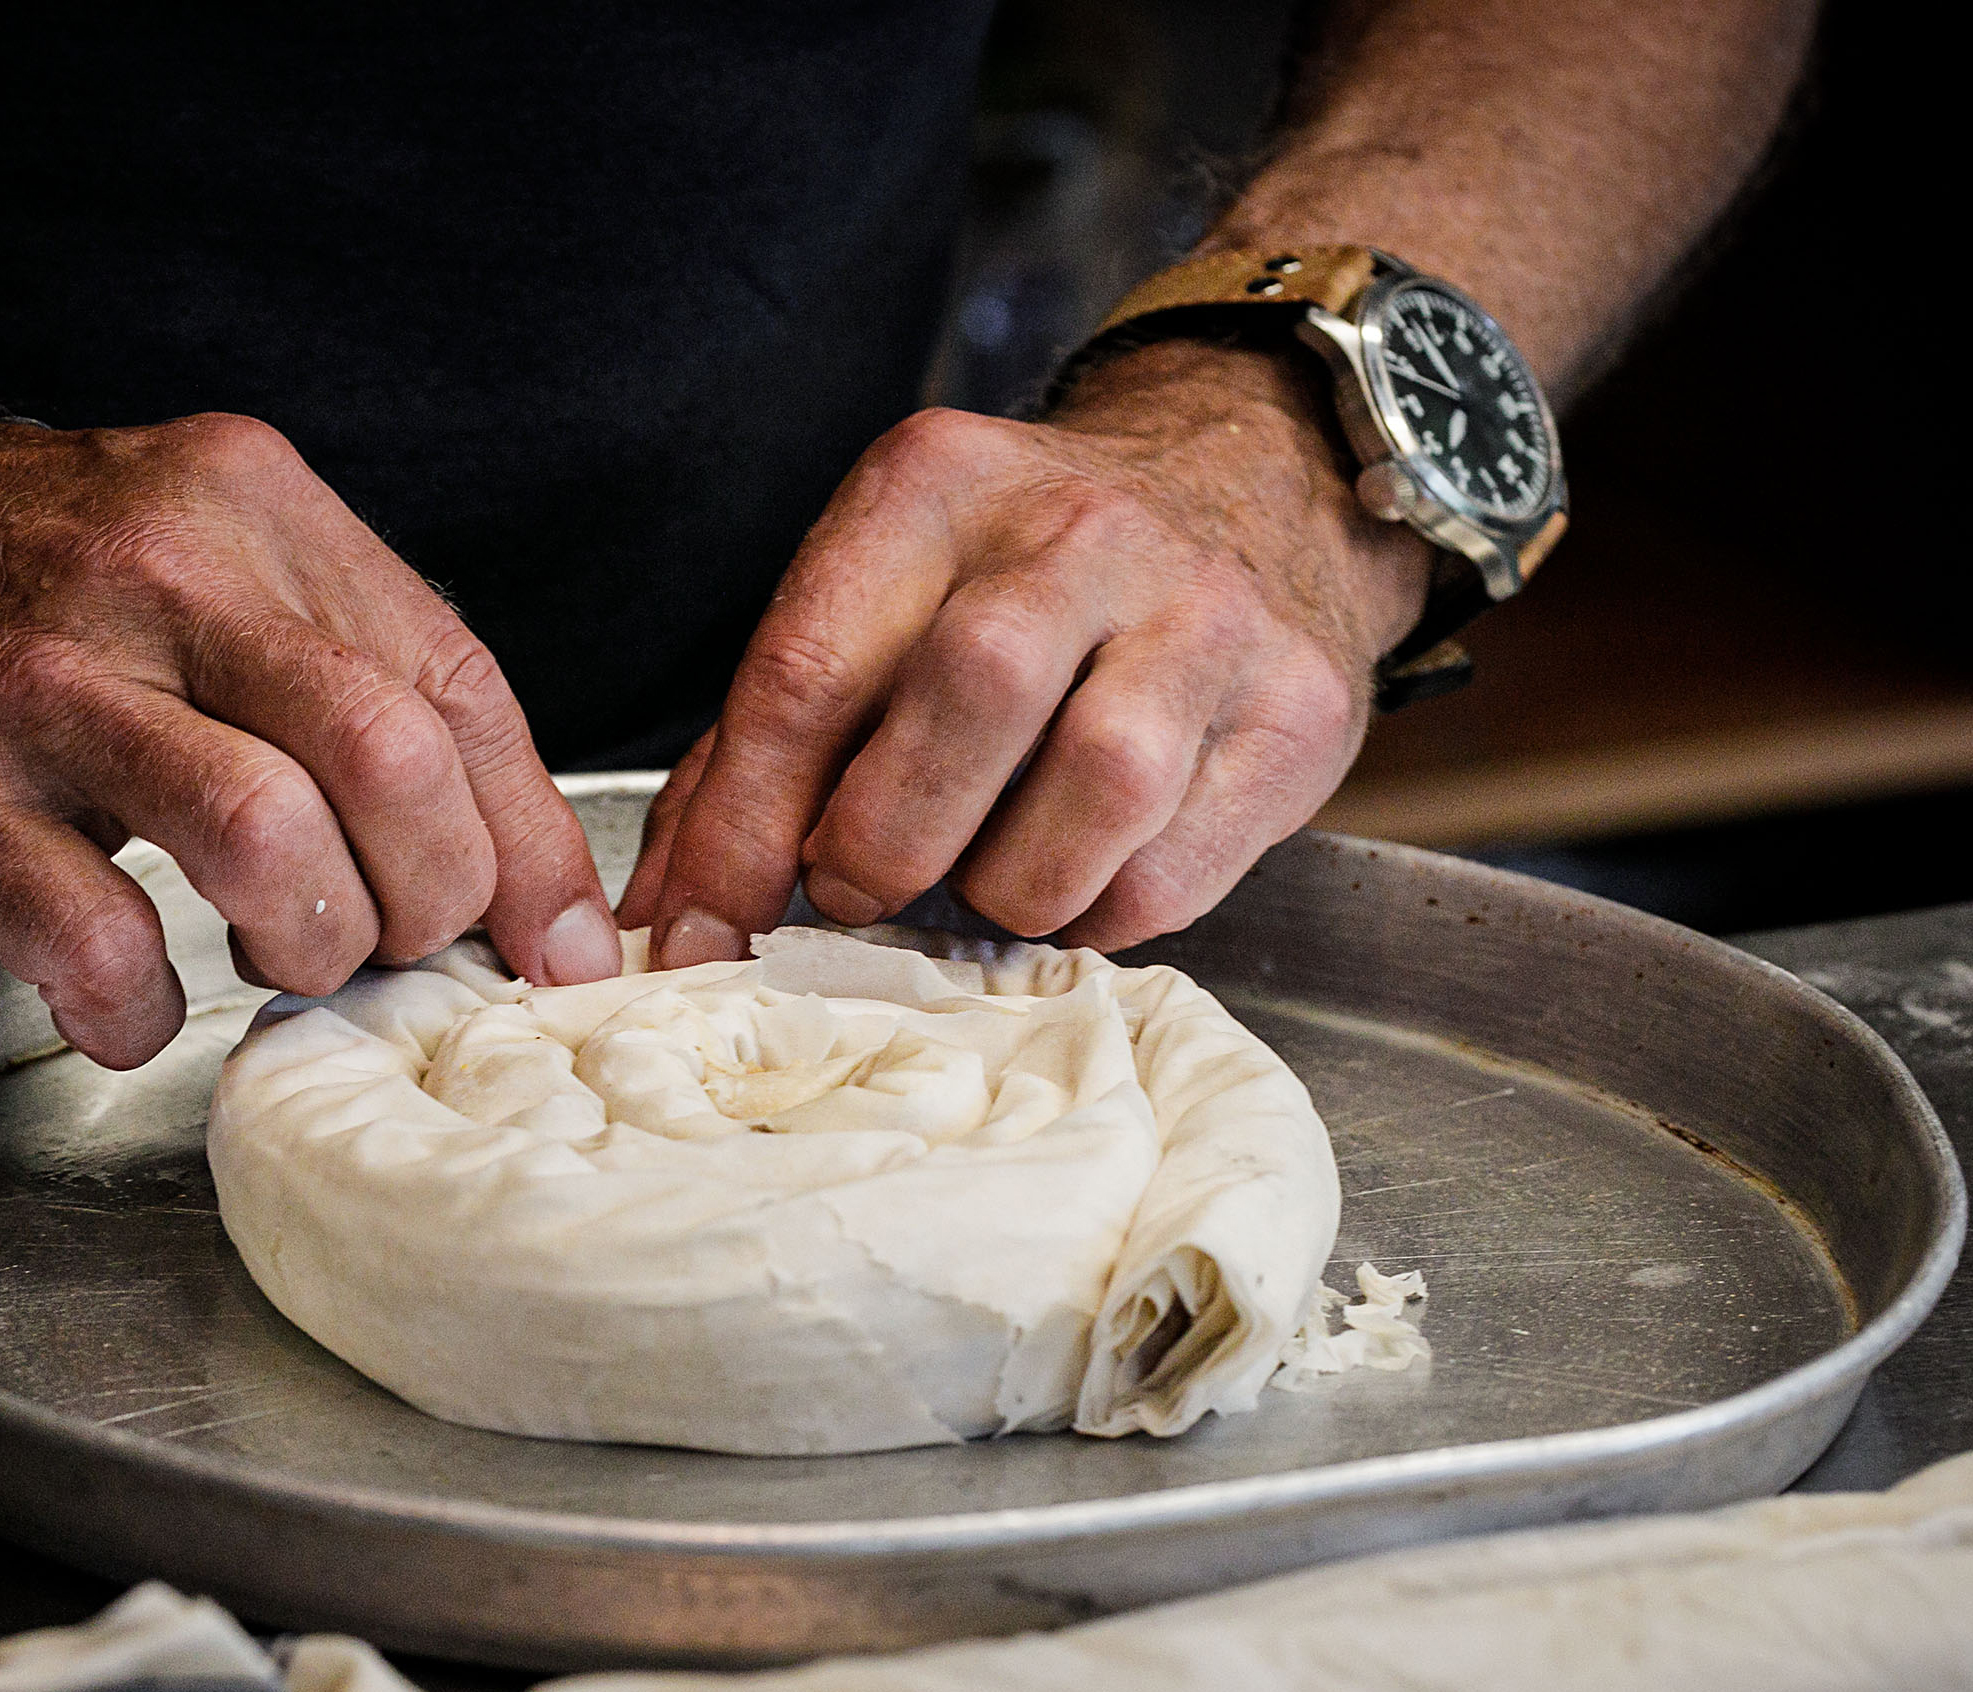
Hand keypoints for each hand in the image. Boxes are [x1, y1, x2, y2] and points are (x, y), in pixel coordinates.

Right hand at [0, 411, 620, 1067]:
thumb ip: (327, 660)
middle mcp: (158, 572)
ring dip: (313, 938)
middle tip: (398, 943)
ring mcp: (43, 682)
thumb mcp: (180, 550)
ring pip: (269, 834)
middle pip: (391, 754)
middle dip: (435, 895)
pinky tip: (130, 1003)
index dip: (529, 838)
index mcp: (247, 506)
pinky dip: (142, 1008)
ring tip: (282, 961)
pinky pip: (97, 938)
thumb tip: (486, 844)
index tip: (556, 942)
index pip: (455, 680)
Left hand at [619, 340, 1433, 961]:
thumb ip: (757, 758)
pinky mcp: (1299, 709)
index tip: (707, 925)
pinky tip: (1074, 876)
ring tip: (982, 880)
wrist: (1251, 484)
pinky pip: (1173, 870)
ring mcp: (1208, 614)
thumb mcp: (877, 607)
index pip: (813, 666)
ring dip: (1007, 886)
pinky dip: (1098, 911)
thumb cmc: (1020, 582)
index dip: (745, 827)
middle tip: (862, 888)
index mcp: (937, 488)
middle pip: (968, 698)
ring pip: (1096, 787)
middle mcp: (1082, 530)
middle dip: (887, 840)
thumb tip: (673, 920)